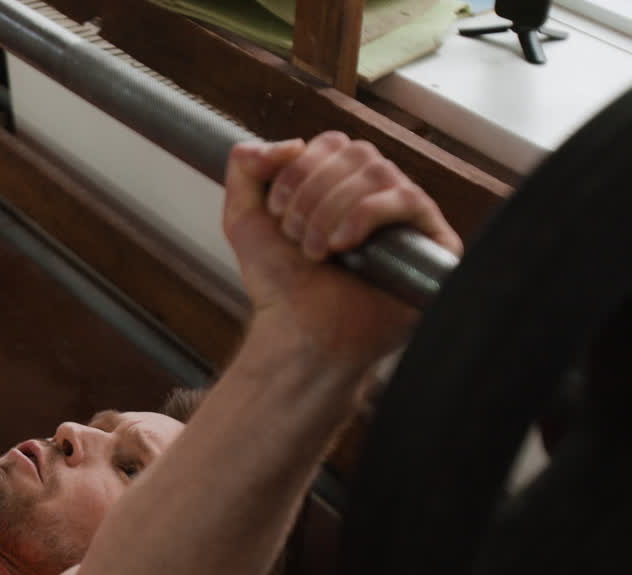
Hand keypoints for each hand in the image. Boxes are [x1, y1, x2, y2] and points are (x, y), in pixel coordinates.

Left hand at [223, 132, 462, 369]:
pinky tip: (344, 245)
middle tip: (296, 235)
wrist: (299, 332)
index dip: (298, 171)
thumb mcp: (243, 217)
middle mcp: (377, 195)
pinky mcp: (431, 241)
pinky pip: (408, 198)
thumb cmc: (279, 286)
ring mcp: (405, 217)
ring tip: (316, 250)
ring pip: (378, 171)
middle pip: (356, 152)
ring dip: (332, 209)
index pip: (331, 144)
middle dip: (312, 192)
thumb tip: (291, 141)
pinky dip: (366, 214)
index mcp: (340, 185)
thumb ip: (246, 166)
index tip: (277, 212)